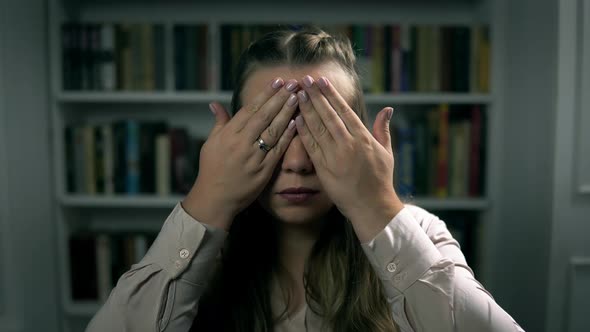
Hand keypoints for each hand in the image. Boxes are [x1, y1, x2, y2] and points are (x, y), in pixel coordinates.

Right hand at [182, 77, 299, 229]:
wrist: (215, 199)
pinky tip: (297, 122)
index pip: (250, 109)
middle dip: (279, 98)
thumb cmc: (212, 170)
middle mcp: (241, 143)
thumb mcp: (211, 144)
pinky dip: (287, 136)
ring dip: (286, 113)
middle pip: (264, 116)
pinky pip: (277, 149)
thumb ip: (219, 123)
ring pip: (273, 130)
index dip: (265, 94)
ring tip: (297, 98)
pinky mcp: (263, 170)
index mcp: (228, 135)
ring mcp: (253, 157)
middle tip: (293, 83)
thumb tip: (215, 104)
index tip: (277, 81)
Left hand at [295, 75, 403, 241]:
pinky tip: (296, 118)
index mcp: (363, 138)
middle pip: (328, 115)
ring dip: (306, 110)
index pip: (344, 111)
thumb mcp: (386, 153)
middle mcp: (348, 144)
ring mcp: (335, 156)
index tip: (321, 81)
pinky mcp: (324, 169)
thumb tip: (388, 109)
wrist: (371, 207)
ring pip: (317, 127)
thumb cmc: (380, 180)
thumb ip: (382, 129)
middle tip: (304, 80)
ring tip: (297, 94)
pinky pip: (311, 146)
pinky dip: (303, 131)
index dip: (331, 95)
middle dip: (315, 96)